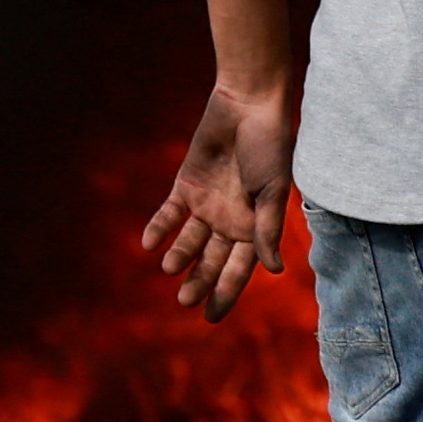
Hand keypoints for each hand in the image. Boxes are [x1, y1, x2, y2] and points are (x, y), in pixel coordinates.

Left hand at [141, 79, 297, 320]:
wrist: (248, 104)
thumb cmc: (269, 146)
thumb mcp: (272, 191)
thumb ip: (267, 229)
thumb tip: (274, 269)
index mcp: (255, 225)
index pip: (239, 268)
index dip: (225, 292)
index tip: (211, 317)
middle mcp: (230, 219)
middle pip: (211, 260)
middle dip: (199, 281)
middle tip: (184, 300)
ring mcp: (207, 203)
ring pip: (189, 241)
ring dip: (179, 256)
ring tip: (169, 268)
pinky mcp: (187, 184)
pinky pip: (169, 213)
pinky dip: (159, 228)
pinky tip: (148, 243)